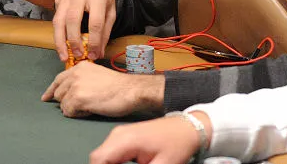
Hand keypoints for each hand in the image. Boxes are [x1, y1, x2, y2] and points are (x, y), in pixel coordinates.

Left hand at [42, 61, 164, 117]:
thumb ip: (82, 80)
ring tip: (91, 106)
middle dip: (67, 102)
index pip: (58, 79)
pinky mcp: (78, 98)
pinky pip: (69, 112)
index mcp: (79, 68)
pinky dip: (78, 114)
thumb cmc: (118, 87)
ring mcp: (75, 86)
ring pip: (63, 104)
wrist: (130, 90)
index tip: (46, 97)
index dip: (51, 90)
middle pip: (58, 93)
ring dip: (74, 109)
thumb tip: (70, 92)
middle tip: (84, 105)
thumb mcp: (96, 75)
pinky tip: (91, 109)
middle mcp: (74, 74)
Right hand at [52, 0, 116, 61]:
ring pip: (59, 20)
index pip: (95, 22)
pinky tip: (61, 44)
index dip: (93, 40)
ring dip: (60, 40)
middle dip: (73, 40)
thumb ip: (105, 32)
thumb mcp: (110, 11)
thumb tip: (97, 53)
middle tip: (77, 55)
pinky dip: (57, 33)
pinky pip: (56, 18)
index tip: (92, 55)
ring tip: (63, 56)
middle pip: (73, 19)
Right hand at [89, 114, 205, 163]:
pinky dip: (112, 163)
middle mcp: (117, 135)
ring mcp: (119, 134)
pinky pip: (110, 153)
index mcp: (124, 140)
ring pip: (102, 155)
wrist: (188, 127)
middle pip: (97, 157)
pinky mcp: (123, 137)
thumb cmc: (177, 144)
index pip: (98, 159)